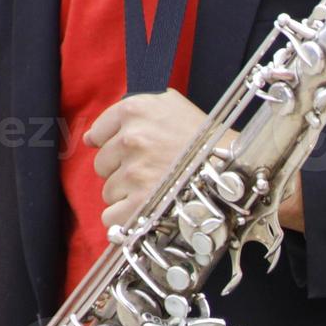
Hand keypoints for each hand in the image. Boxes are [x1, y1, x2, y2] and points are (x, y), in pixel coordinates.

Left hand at [84, 88, 304, 232]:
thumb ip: (133, 112)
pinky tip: (146, 211)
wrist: (234, 168)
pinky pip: (111, 218)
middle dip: (121, 171)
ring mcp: (134, 173)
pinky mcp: (139, 205)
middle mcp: (132, 138)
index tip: (129, 153)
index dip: (112, 146)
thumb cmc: (205, 140)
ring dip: (128, 195)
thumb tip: (91, 136)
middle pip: (102, 165)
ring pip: (108, 192)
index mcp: (136, 110)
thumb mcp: (171, 105)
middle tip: (151, 173)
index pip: (98, 133)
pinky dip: (126, 220)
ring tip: (157, 190)